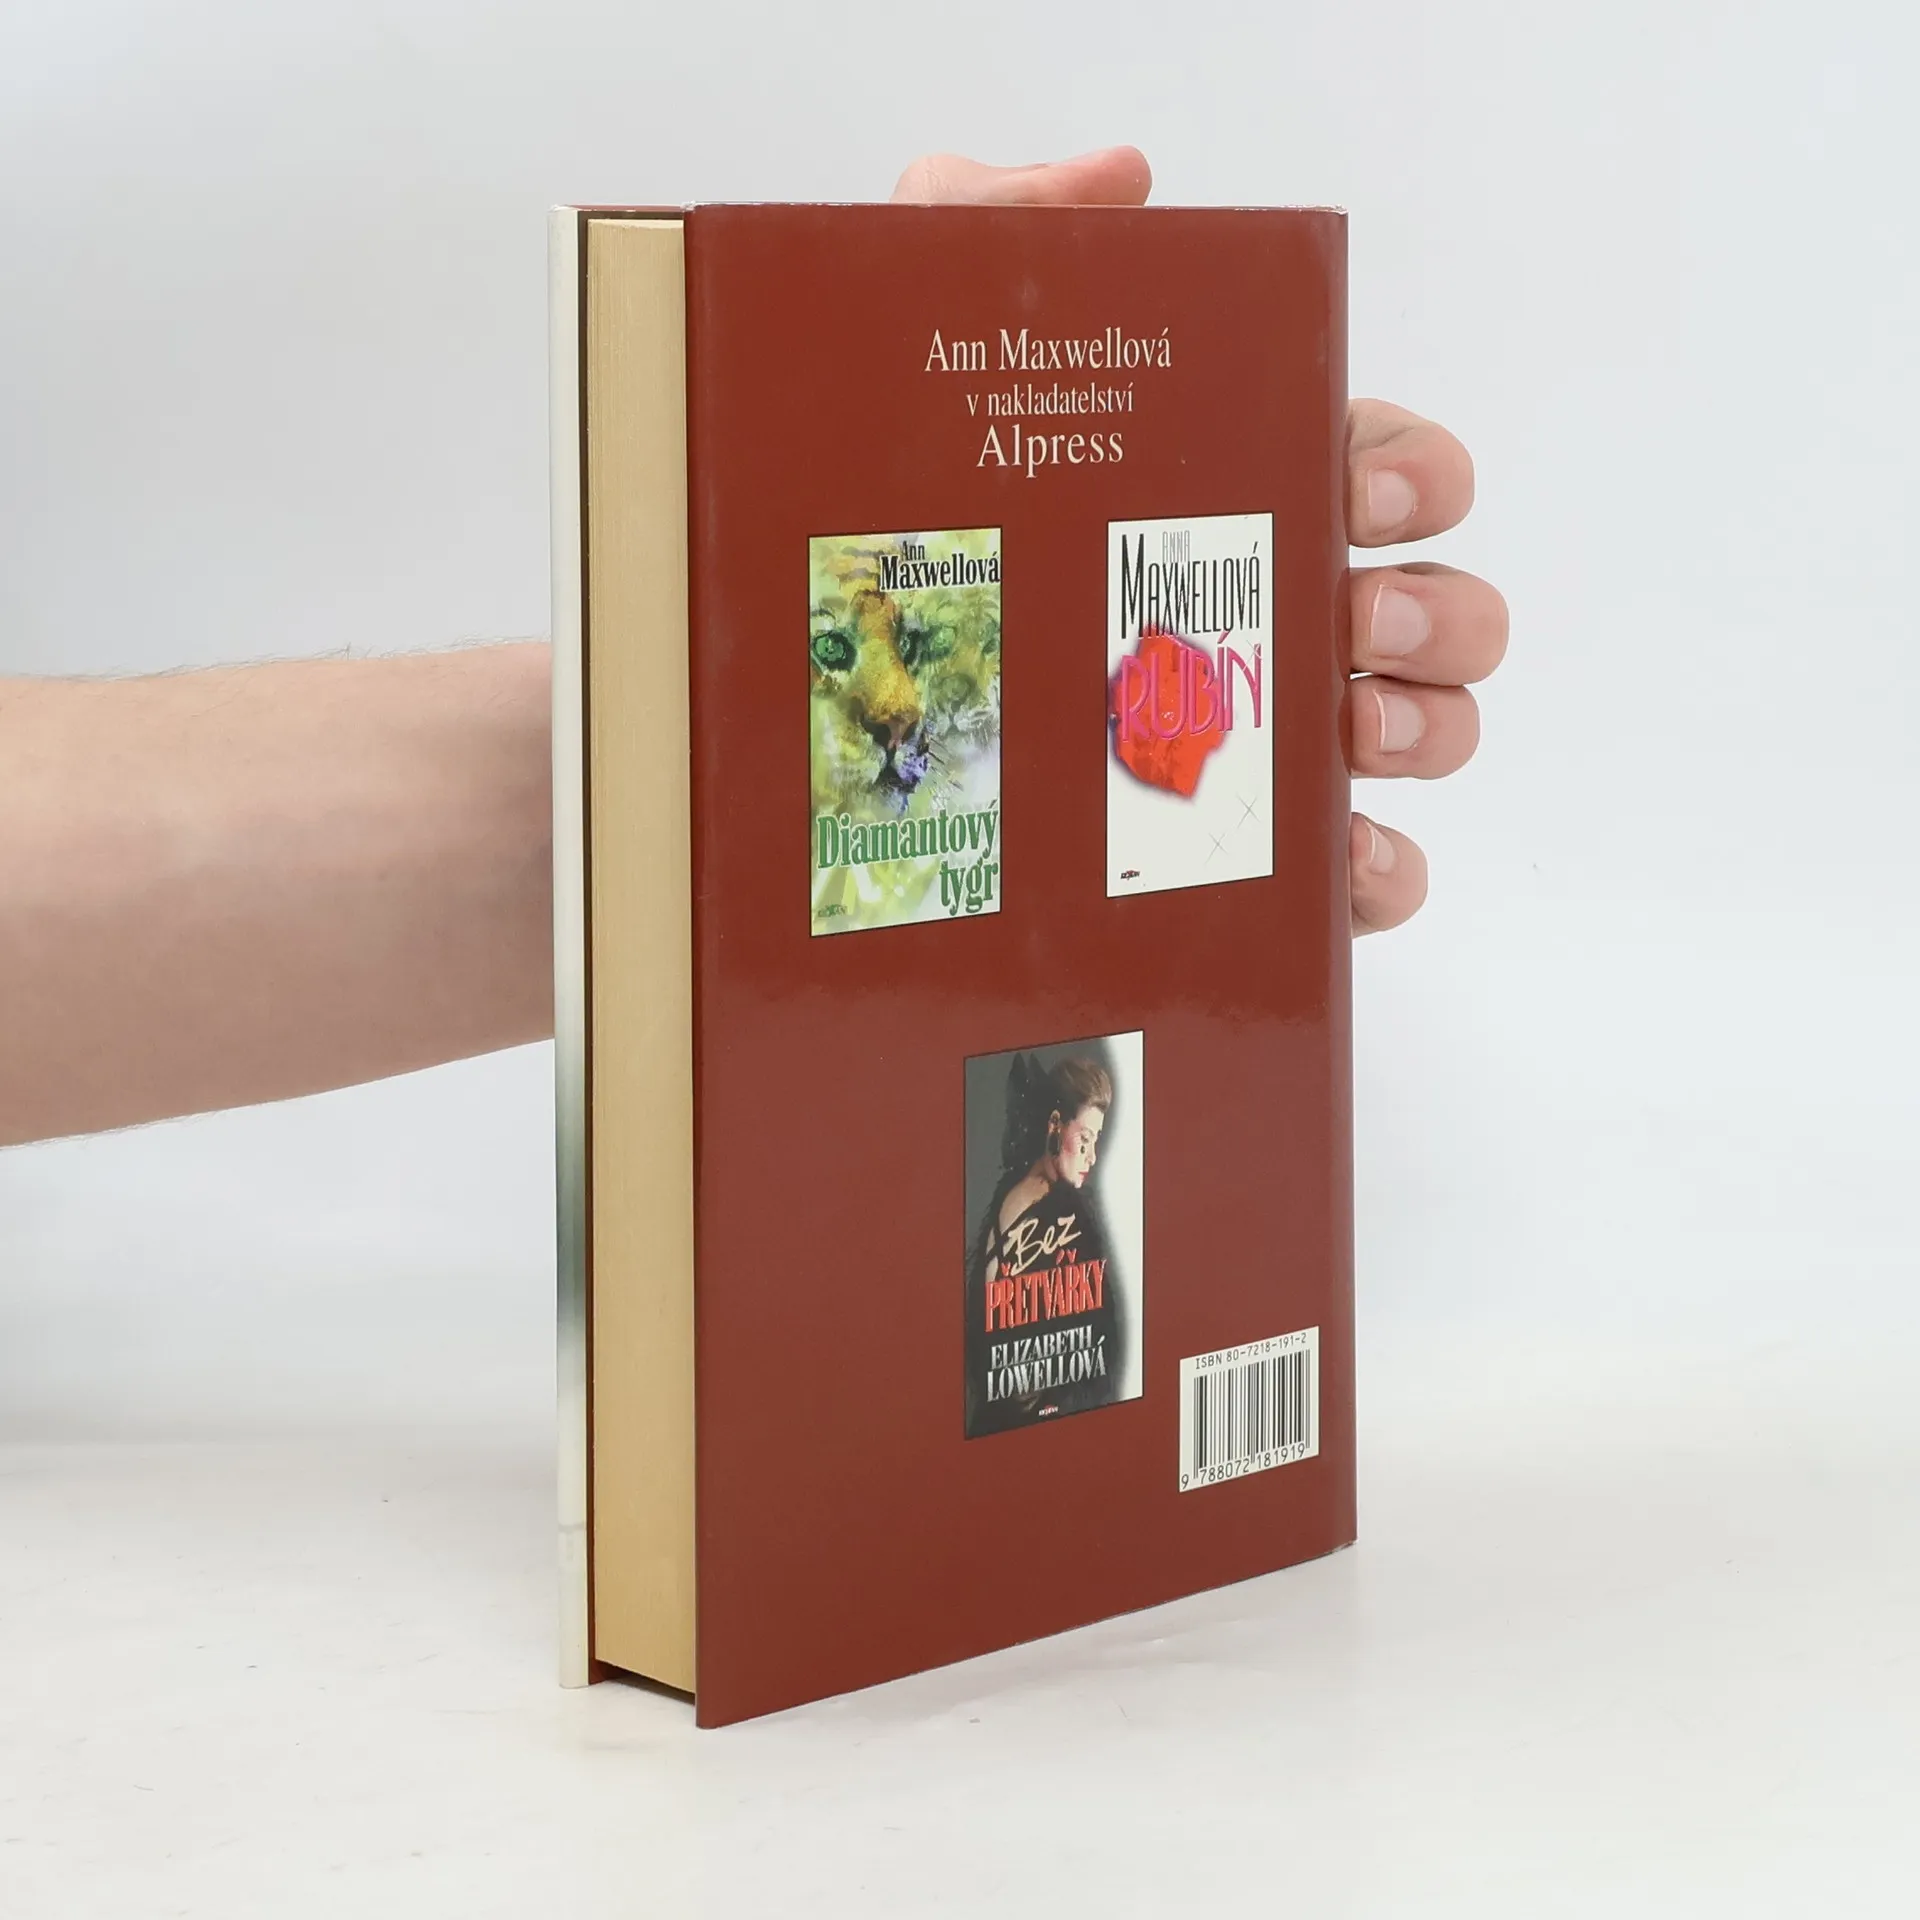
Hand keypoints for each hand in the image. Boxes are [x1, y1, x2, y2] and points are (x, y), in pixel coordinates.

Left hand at [894, 149, 1506, 935]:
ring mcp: (1247, 745)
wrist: (758, 717)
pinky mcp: (1224, 859)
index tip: (1355, 492)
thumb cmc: (847, 532)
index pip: (1374, 465)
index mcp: (1215, 498)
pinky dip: (1380, 872)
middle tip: (1351, 620)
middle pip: (1433, 606)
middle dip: (1433, 609)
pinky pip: (1357, 877)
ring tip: (1346, 730)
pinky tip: (1334, 857)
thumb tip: (1123, 181)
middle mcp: (1252, 618)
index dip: (1409, 474)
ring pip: (1422, 732)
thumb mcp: (901, 350)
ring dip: (1427, 727)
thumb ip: (992, 226)